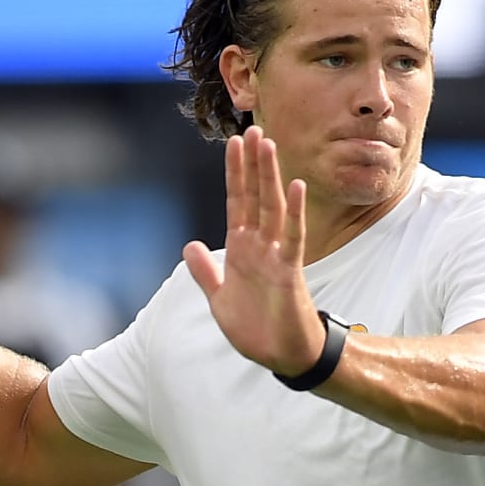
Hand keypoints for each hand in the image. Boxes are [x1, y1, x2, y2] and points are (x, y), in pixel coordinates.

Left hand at [183, 127, 325, 378]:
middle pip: (255, 197)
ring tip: (267, 145)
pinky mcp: (289, 272)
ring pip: (272, 208)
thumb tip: (188, 246)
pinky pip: (293, 237)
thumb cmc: (255, 328)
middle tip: (253, 129)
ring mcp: (276, 256)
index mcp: (241, 249)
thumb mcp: (219, 299)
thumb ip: (205, 272)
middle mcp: (259, 246)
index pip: (237, 203)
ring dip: (269, 176)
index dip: (234, 174)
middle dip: (252, 165)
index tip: (233, 144)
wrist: (280, 356)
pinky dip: (294, 213)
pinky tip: (295, 187)